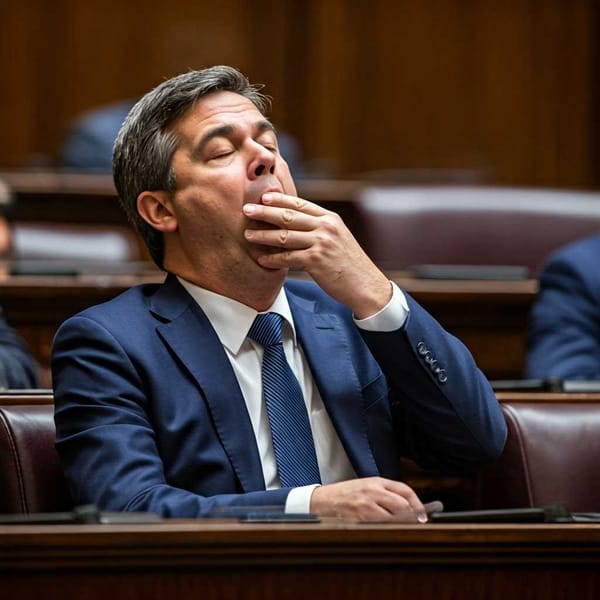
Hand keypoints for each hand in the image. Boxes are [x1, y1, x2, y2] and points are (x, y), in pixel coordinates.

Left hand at [243, 192, 391, 317]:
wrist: (365, 285)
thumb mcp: (338, 238)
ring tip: (248, 235)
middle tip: (247, 210)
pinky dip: (273, 259)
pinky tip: (262, 259)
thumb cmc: (349, 264)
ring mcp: (321, 243)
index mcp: (330, 219)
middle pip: (289, 216)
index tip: (263, 197)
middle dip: (265, 212)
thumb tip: (296, 223)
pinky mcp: (316, 260)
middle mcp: (326, 227)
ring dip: (263, 235)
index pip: (301, 203)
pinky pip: (288, 258)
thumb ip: (320, 228)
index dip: (280, 199)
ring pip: (285, 236)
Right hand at [309, 476, 427, 522]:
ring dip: (401, 524)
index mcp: (376, 481)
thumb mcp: (367, 486)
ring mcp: (366, 505)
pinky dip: (387, 529)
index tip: (423, 513)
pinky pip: (380, 526)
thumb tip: (409, 507)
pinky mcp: (360, 518)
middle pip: (402, 504)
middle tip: (417, 523)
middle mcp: (372, 491)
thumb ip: (386, 493)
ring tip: (403, 528)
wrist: (325, 499)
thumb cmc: (346, 493)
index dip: (417, 502)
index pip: (404, 489)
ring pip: (393, 518)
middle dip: (412, 516)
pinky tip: (388, 531)